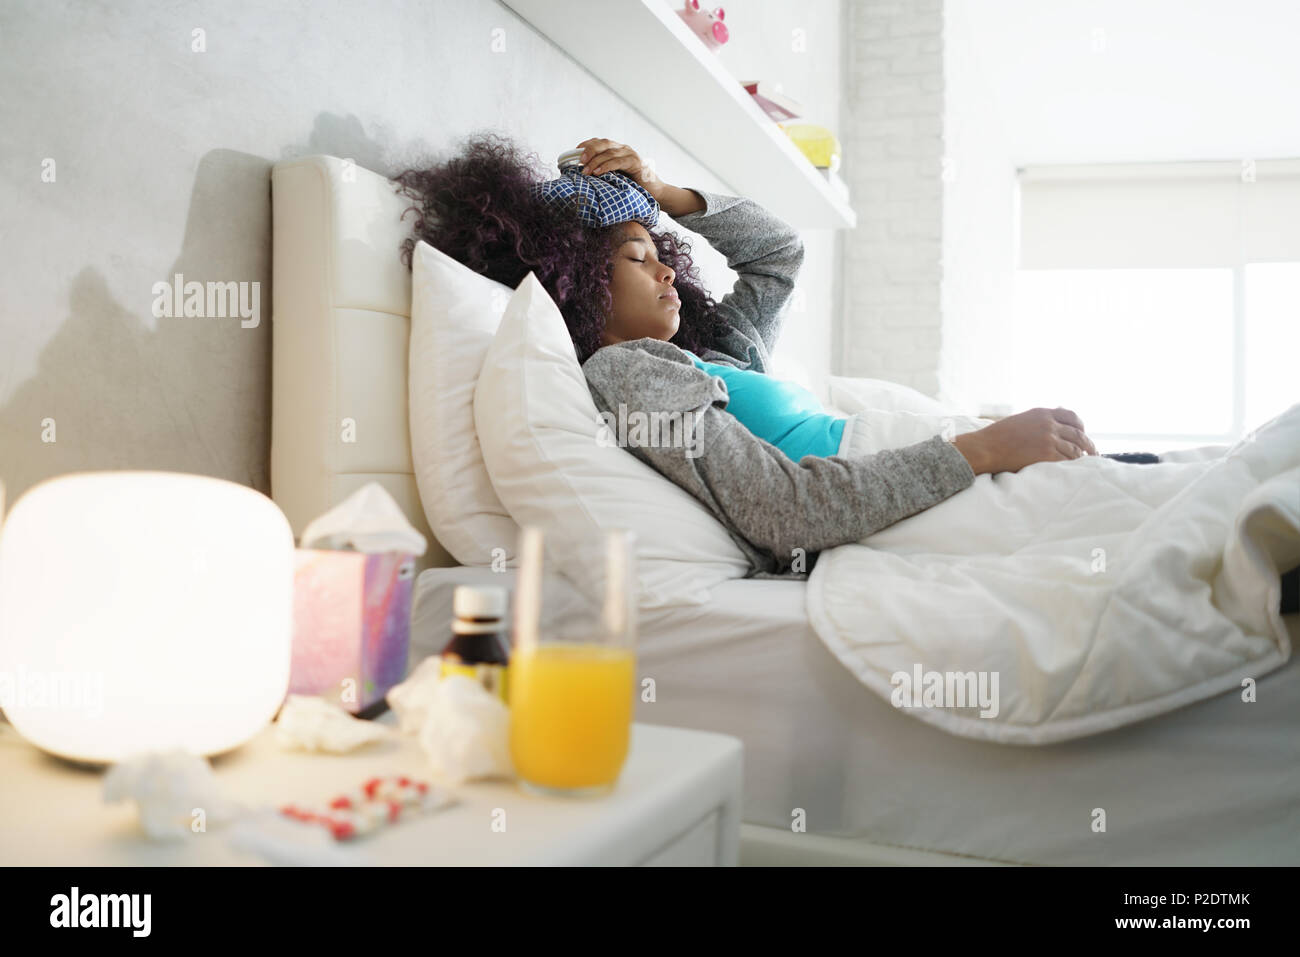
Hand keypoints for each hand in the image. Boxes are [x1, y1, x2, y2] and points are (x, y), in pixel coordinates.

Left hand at [574, 138, 665, 200]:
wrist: (655, 193)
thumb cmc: (633, 187)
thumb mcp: (614, 177)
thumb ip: (602, 172)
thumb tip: (582, 175)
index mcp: (616, 150)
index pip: (598, 142)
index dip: (586, 145)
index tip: (573, 153)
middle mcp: (623, 149)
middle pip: (602, 143)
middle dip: (588, 150)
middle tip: (578, 161)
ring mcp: (630, 154)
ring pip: (608, 152)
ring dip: (595, 161)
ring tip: (585, 171)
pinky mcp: (636, 163)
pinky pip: (618, 162)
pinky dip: (606, 166)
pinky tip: (597, 172)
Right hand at [951, 407, 1097, 474]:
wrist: (986, 447)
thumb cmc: (997, 436)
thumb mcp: (1020, 419)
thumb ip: (1038, 420)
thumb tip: (1051, 419)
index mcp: (1042, 413)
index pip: (1071, 416)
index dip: (1080, 426)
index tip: (1083, 433)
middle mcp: (1049, 424)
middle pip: (1078, 433)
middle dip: (1088, 444)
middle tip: (1094, 452)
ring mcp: (1049, 439)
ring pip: (1075, 449)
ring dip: (1082, 457)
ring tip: (1087, 464)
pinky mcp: (1046, 454)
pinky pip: (1067, 460)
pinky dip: (1073, 466)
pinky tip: (1076, 470)